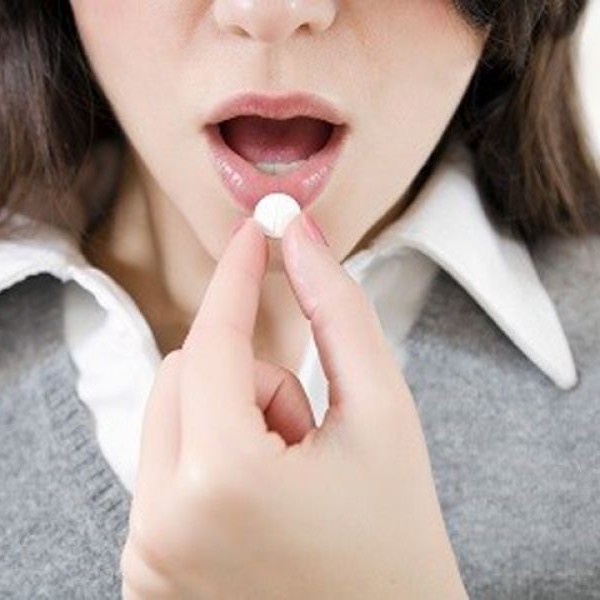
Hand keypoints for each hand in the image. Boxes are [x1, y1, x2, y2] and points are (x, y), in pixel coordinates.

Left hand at [120, 214, 467, 598]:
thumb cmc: (398, 542)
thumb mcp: (383, 416)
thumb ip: (339, 314)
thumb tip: (302, 238)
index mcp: (221, 480)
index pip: (213, 339)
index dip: (238, 275)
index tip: (256, 232)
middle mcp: (160, 525)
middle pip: (183, 374)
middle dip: (248, 378)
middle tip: (305, 428)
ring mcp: (144, 558)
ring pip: (172, 419)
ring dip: (231, 421)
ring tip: (289, 475)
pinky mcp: (143, 576)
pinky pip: (163, 471)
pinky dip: (210, 461)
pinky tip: (261, 508)